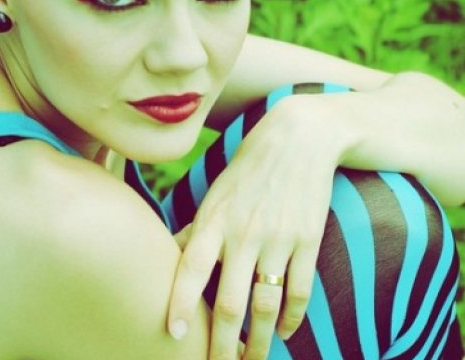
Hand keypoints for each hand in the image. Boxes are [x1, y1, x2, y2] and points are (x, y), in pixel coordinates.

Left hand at [168, 94, 349, 358]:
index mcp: (214, 222)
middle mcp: (243, 234)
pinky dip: (294, 317)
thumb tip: (171, 260)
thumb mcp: (214, 196)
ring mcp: (277, 239)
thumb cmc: (247, 171)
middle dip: (223, 344)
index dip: (179, 303)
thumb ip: (195, 232)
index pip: (190, 270)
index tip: (172, 335)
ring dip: (261, 341)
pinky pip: (300, 289)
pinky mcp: (307, 240)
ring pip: (267, 305)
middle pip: (229, 301)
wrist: (297, 139)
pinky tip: (289, 332)